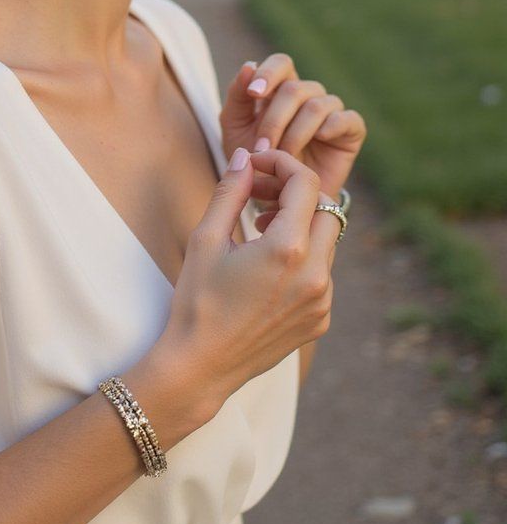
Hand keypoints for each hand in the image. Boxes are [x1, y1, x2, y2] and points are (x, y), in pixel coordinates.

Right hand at [160, 144, 340, 420]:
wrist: (201, 367)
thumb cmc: (197, 301)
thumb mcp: (206, 239)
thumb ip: (230, 192)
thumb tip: (245, 156)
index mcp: (287, 250)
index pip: (306, 184)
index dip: (282, 164)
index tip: (258, 164)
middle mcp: (316, 275)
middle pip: (327, 208)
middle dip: (296, 192)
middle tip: (259, 194)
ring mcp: (322, 300)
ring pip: (327, 241)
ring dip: (301, 224)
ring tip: (260, 227)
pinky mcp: (320, 319)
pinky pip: (323, 273)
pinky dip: (303, 257)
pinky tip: (267, 265)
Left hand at [220, 52, 366, 200]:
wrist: (281, 199)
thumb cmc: (256, 160)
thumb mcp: (235, 129)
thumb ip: (237, 96)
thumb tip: (248, 66)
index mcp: (281, 87)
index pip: (281, 63)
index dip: (269, 73)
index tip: (254, 94)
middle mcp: (308, 94)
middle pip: (294, 88)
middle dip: (274, 120)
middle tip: (262, 149)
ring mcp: (331, 110)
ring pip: (315, 106)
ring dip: (295, 134)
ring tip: (282, 158)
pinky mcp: (351, 130)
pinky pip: (346, 118)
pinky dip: (329, 128)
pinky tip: (318, 141)